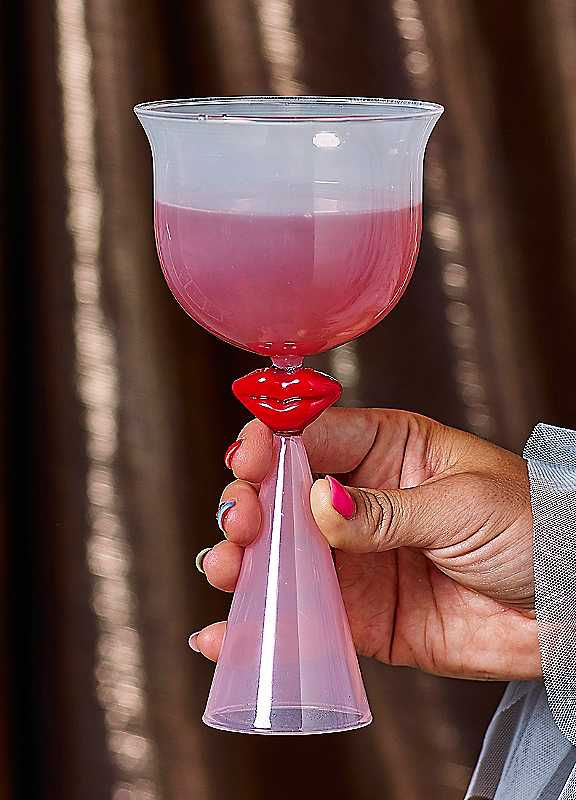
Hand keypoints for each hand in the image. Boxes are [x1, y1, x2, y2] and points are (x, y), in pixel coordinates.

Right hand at [193, 408, 538, 680]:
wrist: (570, 606)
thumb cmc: (532, 529)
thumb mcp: (463, 504)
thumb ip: (386, 510)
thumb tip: (318, 504)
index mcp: (388, 450)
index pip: (313, 436)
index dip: (272, 443)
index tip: (248, 459)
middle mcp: (361, 501)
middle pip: (283, 496)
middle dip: (250, 504)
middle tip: (242, 524)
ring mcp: (355, 560)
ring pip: (282, 557)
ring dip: (244, 563)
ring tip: (227, 570)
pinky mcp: (360, 616)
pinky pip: (304, 620)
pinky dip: (262, 630)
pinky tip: (226, 635)